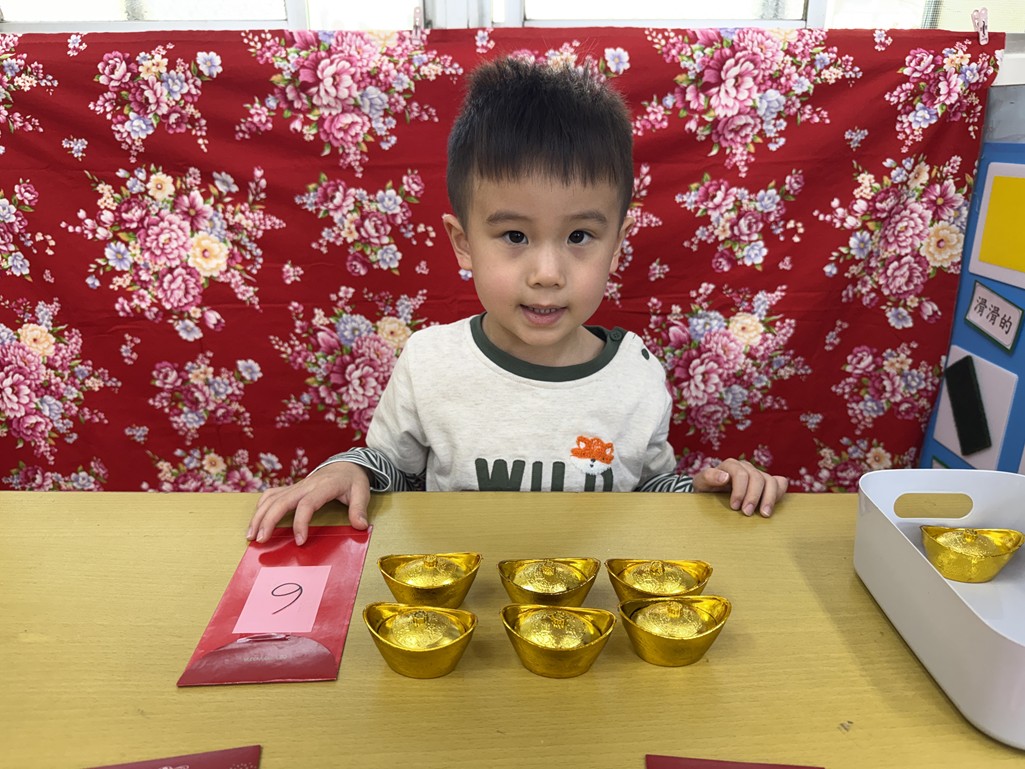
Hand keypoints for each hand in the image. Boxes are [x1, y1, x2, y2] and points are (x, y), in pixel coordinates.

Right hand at [246, 461, 371, 544]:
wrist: (346, 464)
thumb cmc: (352, 480)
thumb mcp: (362, 492)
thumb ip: (359, 509)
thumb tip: (360, 525)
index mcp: (323, 486)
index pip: (307, 504)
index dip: (301, 523)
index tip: (299, 541)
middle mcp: (306, 485)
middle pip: (282, 501)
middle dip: (268, 521)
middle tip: (261, 540)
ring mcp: (296, 486)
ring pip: (272, 498)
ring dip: (259, 516)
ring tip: (251, 536)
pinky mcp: (291, 488)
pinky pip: (271, 494)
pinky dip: (260, 506)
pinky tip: (255, 520)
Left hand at [691, 458, 788, 517]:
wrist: (711, 492)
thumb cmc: (706, 488)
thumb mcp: (700, 483)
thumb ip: (708, 477)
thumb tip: (724, 477)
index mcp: (730, 465)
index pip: (740, 473)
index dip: (740, 490)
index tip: (735, 506)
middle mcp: (746, 467)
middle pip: (757, 478)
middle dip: (753, 497)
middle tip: (747, 513)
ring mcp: (758, 474)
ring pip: (771, 481)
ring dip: (769, 498)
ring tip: (764, 514)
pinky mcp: (766, 483)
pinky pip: (780, 483)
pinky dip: (780, 492)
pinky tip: (772, 505)